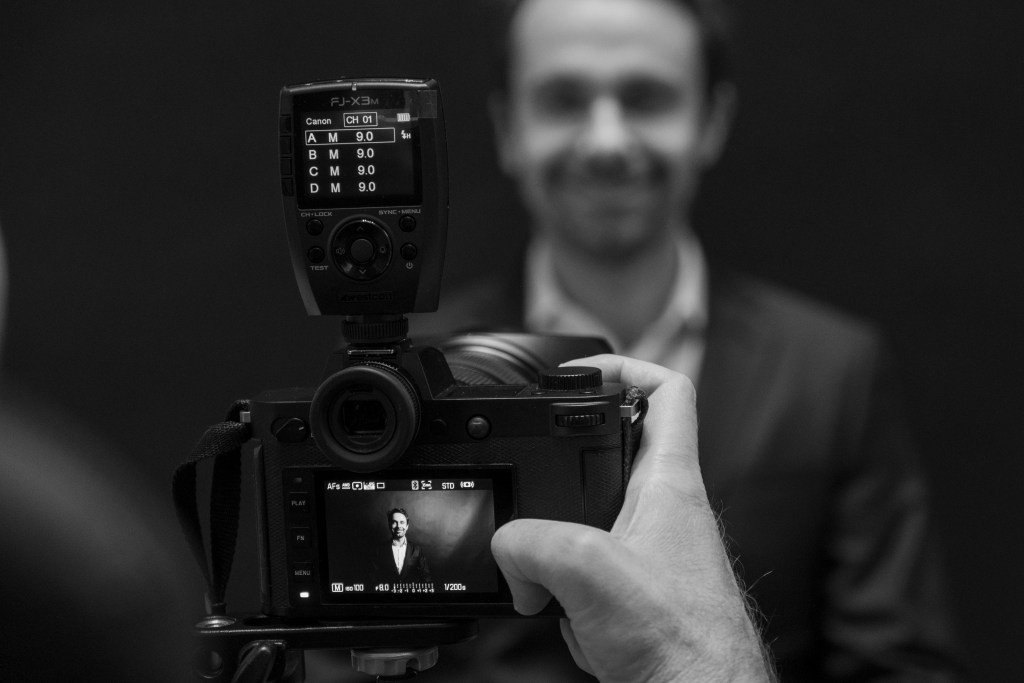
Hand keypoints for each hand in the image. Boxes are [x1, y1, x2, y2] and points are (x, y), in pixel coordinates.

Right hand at [491, 355, 773, 682]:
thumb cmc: (683, 643)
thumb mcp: (586, 572)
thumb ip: (530, 546)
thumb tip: (507, 554)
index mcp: (669, 483)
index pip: (669, 390)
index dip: (628, 363)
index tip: (585, 369)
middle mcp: (667, 513)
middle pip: (615, 456)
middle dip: (567, 467)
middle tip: (536, 470)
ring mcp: (654, 556)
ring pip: (593, 523)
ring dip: (558, 544)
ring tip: (540, 568)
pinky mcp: (639, 597)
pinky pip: (589, 575)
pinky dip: (566, 592)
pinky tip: (564, 616)